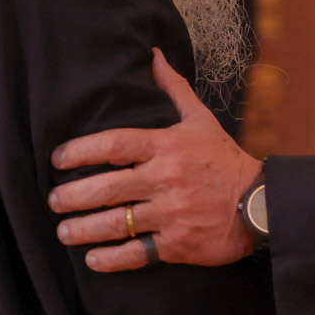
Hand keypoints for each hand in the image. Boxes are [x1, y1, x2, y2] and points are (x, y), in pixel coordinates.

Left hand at [48, 49, 261, 270]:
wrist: (260, 204)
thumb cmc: (224, 161)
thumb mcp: (201, 120)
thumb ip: (173, 89)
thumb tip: (153, 56)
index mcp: (167, 146)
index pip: (114, 144)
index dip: (81, 151)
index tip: (58, 160)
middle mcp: (166, 179)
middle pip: (108, 188)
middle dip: (73, 196)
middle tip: (54, 201)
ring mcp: (171, 213)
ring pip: (117, 223)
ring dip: (83, 229)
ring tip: (63, 232)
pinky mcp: (178, 243)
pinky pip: (137, 254)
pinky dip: (112, 259)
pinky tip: (92, 259)